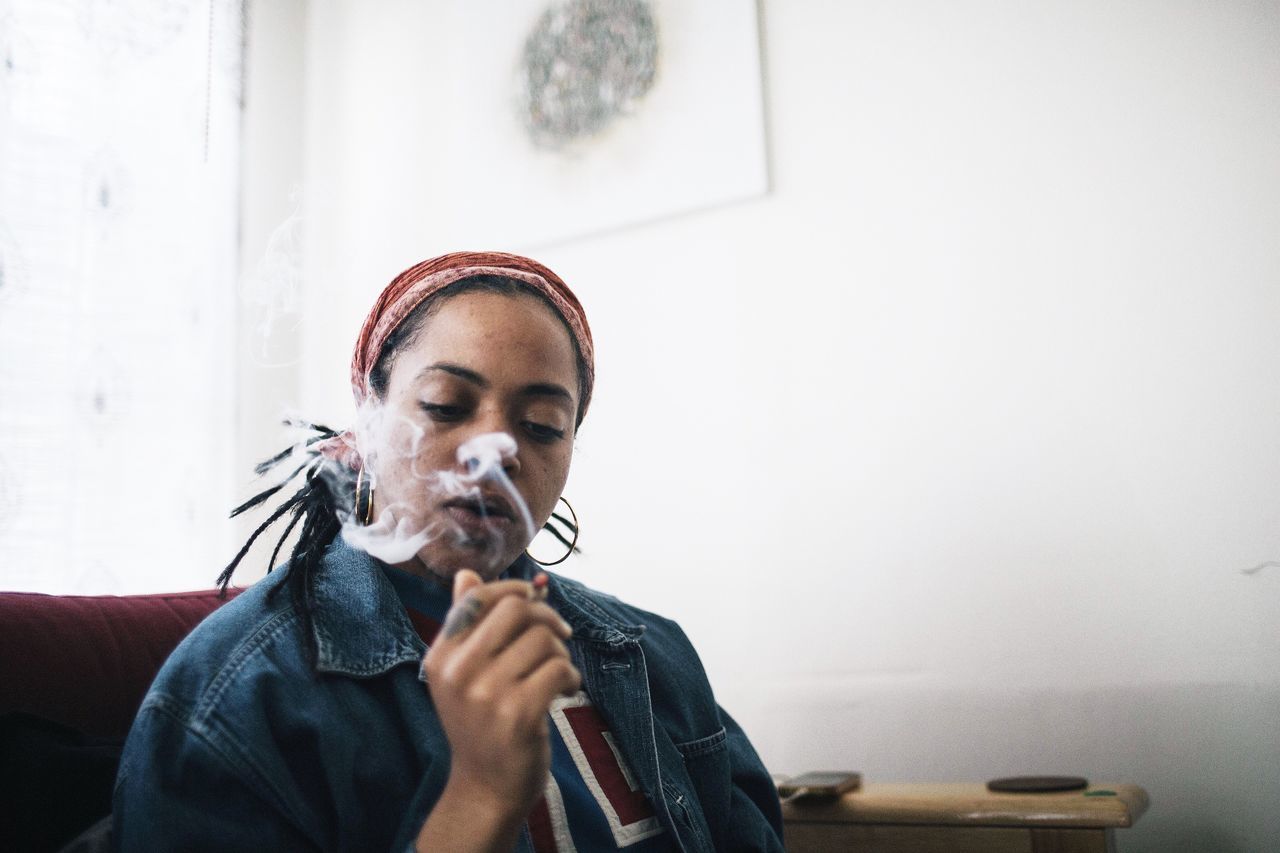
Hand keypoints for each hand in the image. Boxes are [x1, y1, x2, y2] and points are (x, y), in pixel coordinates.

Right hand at [423, 569, 580, 821]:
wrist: (485, 790)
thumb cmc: (480, 725)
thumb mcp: (461, 674)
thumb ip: (467, 624)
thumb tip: (466, 573)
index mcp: (441, 656)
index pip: (479, 596)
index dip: (515, 590)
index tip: (535, 602)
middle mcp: (458, 671)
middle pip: (517, 608)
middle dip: (547, 617)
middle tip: (557, 638)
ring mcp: (486, 693)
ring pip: (544, 638)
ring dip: (561, 652)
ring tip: (557, 673)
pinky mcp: (518, 714)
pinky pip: (560, 667)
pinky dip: (572, 676)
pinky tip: (566, 691)